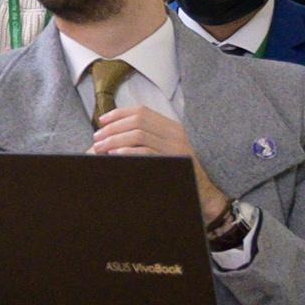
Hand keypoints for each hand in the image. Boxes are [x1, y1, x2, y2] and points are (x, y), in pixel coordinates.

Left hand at [90, 105, 230, 226]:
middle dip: (112, 128)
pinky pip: (146, 152)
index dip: (119, 114)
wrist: (207, 192)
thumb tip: (115, 133)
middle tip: (97, 138)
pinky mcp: (175, 163)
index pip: (142, 111)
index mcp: (173, 127)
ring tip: (101, 148)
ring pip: (138, 135)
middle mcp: (176, 134)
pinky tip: (115, 155)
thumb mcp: (168, 149)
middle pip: (137, 121)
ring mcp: (177, 148)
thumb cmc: (182, 171)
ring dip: (114, 140)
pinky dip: (127, 152)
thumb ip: (149, 138)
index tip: (102, 120)